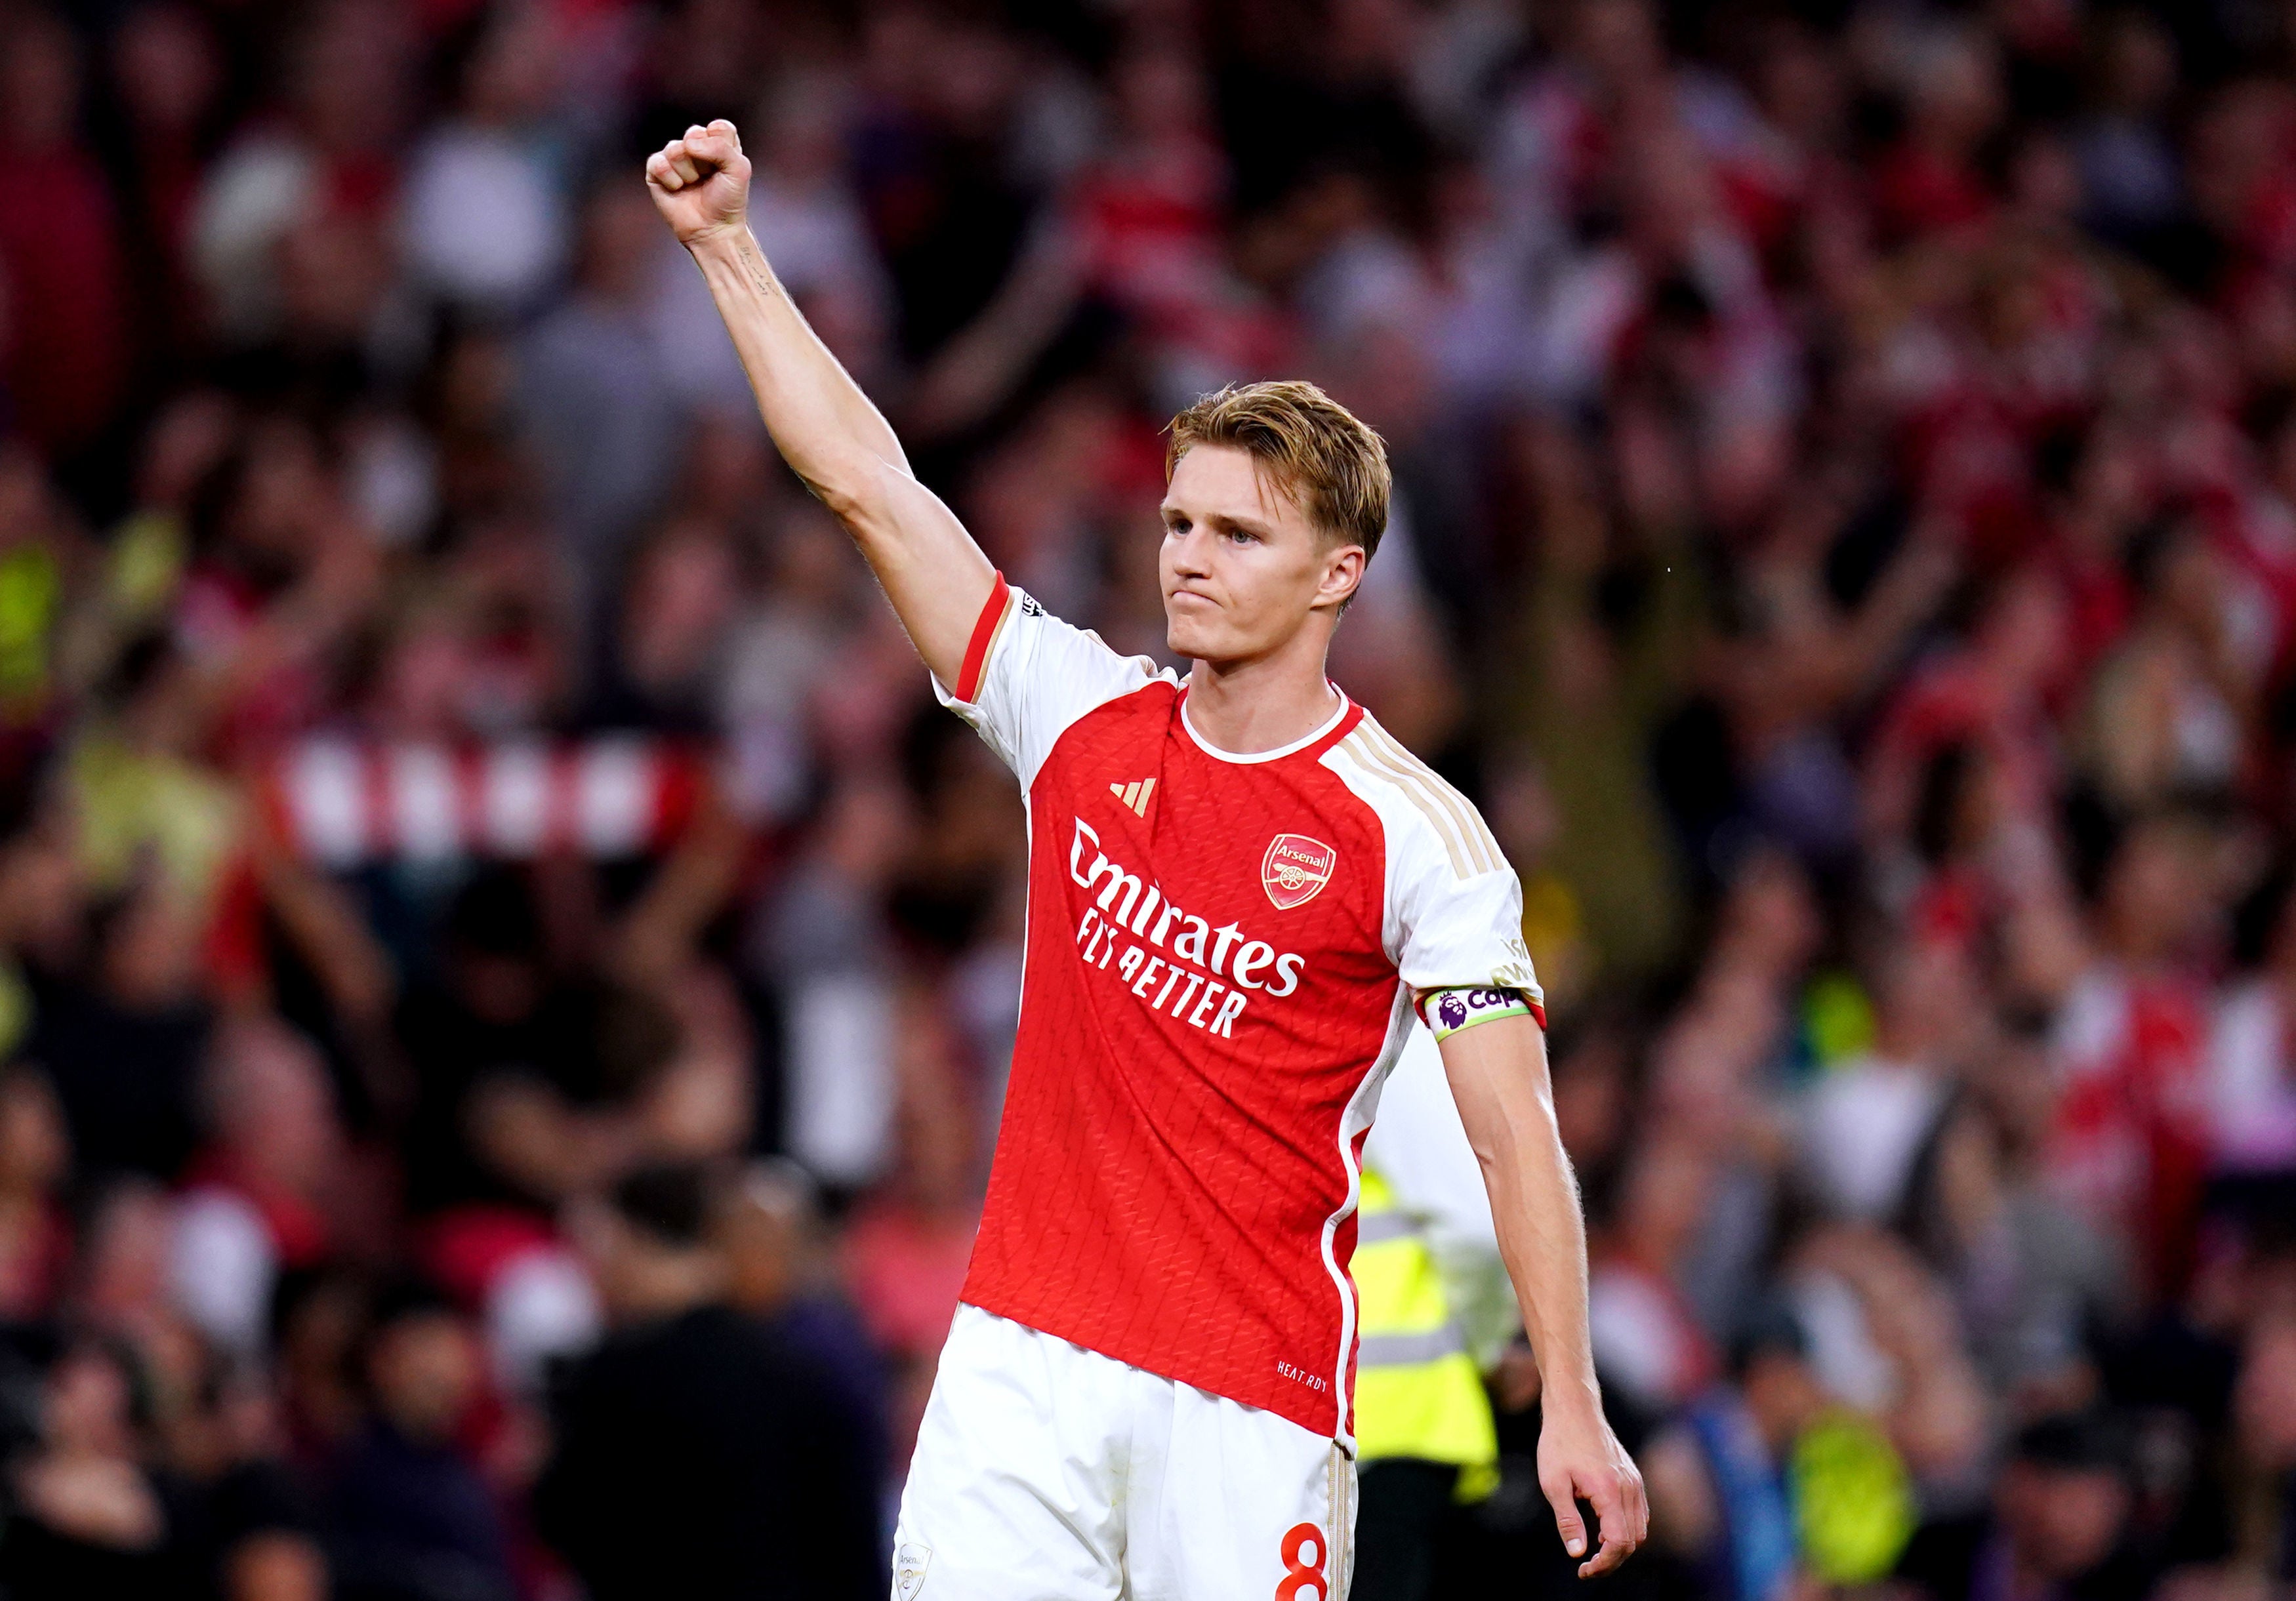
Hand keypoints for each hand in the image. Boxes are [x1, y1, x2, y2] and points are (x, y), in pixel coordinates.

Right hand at [645, 119, 750, 246]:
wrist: (713, 229)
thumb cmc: (728, 200)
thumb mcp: (739, 170)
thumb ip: (721, 147)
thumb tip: (688, 144)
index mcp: (718, 143)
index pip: (718, 127)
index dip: (722, 146)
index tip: (726, 167)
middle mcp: (696, 147)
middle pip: (694, 133)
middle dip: (704, 160)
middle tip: (709, 177)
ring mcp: (675, 158)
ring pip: (676, 149)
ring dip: (688, 172)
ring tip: (694, 185)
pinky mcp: (657, 171)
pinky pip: (658, 163)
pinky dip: (671, 179)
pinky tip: (678, 189)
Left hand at [1538, 1403, 1647, 1577]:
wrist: (1573, 1408)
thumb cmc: (1559, 1442)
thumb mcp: (1553, 1483)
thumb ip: (1567, 1520)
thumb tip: (1577, 1552)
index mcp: (1609, 1491)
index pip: (1619, 1543)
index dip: (1604, 1564)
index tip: (1584, 1570)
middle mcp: (1629, 1487)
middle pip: (1633, 1540)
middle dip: (1612, 1560)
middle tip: (1587, 1566)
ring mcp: (1634, 1481)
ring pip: (1639, 1528)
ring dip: (1621, 1545)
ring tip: (1595, 1552)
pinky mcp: (1633, 1476)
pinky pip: (1639, 1513)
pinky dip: (1626, 1528)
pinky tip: (1604, 1529)